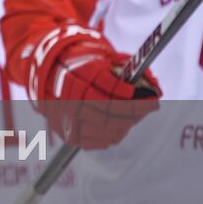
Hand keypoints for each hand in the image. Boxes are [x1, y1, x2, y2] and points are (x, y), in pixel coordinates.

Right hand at [28, 24, 160, 149]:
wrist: (48, 79)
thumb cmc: (81, 68)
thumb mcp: (101, 60)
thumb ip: (126, 71)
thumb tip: (153, 86)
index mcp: (79, 76)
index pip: (113, 94)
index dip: (137, 101)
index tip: (153, 101)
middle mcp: (71, 99)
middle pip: (111, 115)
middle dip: (134, 114)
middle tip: (146, 109)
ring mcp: (69, 119)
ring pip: (107, 131)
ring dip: (126, 126)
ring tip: (132, 117)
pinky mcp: (70, 135)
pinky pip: (99, 142)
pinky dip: (113, 136)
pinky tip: (117, 127)